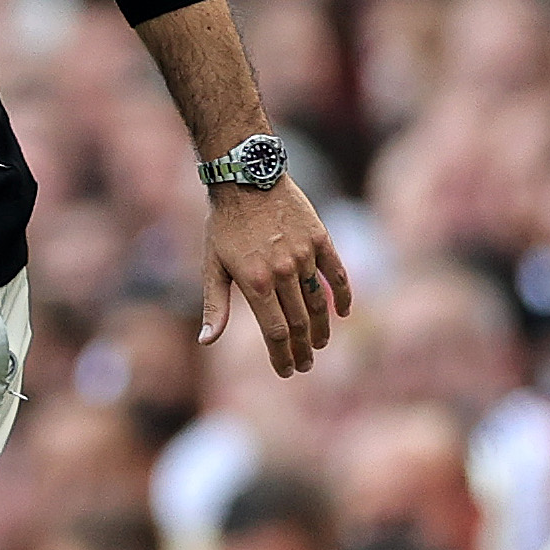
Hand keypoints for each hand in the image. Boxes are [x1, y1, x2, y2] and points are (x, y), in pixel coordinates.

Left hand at [202, 177, 350, 375]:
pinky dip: (342, 296)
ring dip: (321, 329)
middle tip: (304, 366)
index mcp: (255, 283)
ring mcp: (304, 256)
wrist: (245, 178)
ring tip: (320, 346)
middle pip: (299, 323)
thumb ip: (214, 305)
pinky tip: (342, 313)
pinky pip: (337, 274)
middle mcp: (282, 272)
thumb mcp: (212, 265)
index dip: (282, 356)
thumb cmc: (223, 224)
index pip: (275, 333)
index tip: (286, 372)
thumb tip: (206, 341)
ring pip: (318, 302)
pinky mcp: (321, 239)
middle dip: (302, 350)